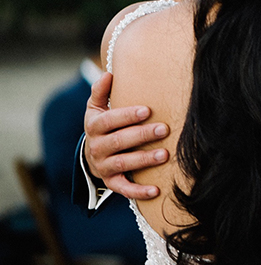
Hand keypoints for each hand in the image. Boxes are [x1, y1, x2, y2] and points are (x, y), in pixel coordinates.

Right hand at [83, 72, 167, 199]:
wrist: (92, 153)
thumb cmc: (102, 124)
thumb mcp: (96, 107)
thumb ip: (101, 92)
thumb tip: (109, 74)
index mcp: (94, 126)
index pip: (110, 120)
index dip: (127, 116)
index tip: (147, 110)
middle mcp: (97, 147)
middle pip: (119, 141)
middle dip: (142, 135)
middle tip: (164, 129)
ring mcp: (103, 166)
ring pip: (123, 163)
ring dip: (144, 160)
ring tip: (165, 154)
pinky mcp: (110, 181)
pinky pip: (123, 188)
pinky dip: (139, 191)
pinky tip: (156, 190)